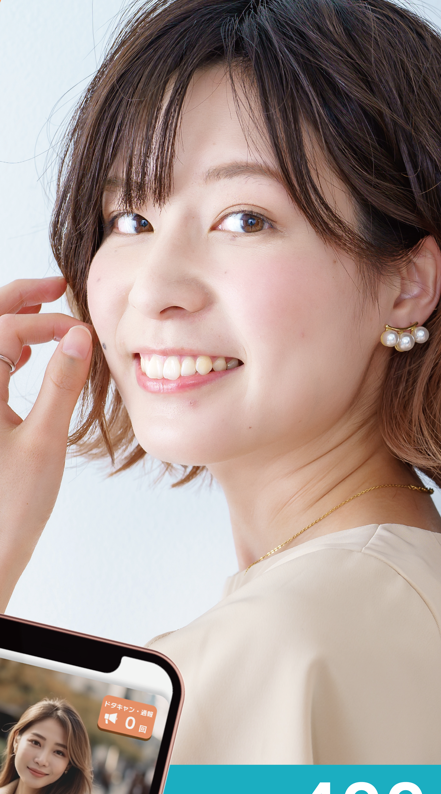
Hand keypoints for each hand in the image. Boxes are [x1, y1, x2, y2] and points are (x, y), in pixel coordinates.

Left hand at [0, 277, 93, 611]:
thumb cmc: (10, 508)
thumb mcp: (44, 441)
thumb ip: (63, 385)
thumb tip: (77, 335)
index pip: (6, 332)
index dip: (45, 322)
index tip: (81, 331)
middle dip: (18, 300)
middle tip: (55, 286)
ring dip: (12, 322)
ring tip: (44, 308)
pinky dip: (7, 353)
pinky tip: (28, 356)